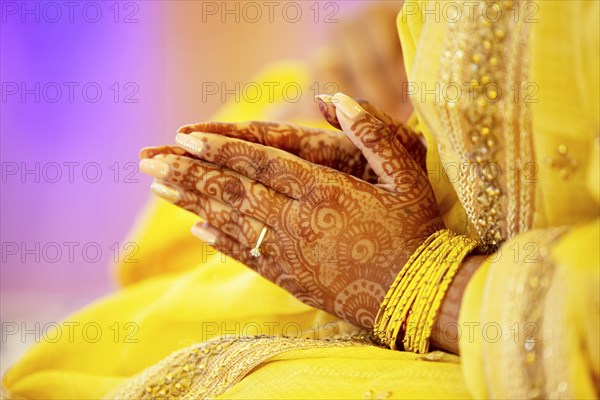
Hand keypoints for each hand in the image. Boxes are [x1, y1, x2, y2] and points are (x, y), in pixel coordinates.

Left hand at [140, 93, 441, 328]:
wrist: (420, 296)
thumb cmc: (417, 232)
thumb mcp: (406, 175)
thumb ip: (371, 134)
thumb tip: (333, 99)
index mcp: (325, 191)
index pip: (261, 163)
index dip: (220, 149)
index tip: (185, 137)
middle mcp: (300, 222)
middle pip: (234, 191)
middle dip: (189, 173)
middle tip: (149, 160)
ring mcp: (292, 253)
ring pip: (231, 223)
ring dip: (191, 204)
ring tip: (157, 189)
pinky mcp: (292, 279)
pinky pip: (247, 257)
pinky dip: (218, 242)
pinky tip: (196, 231)